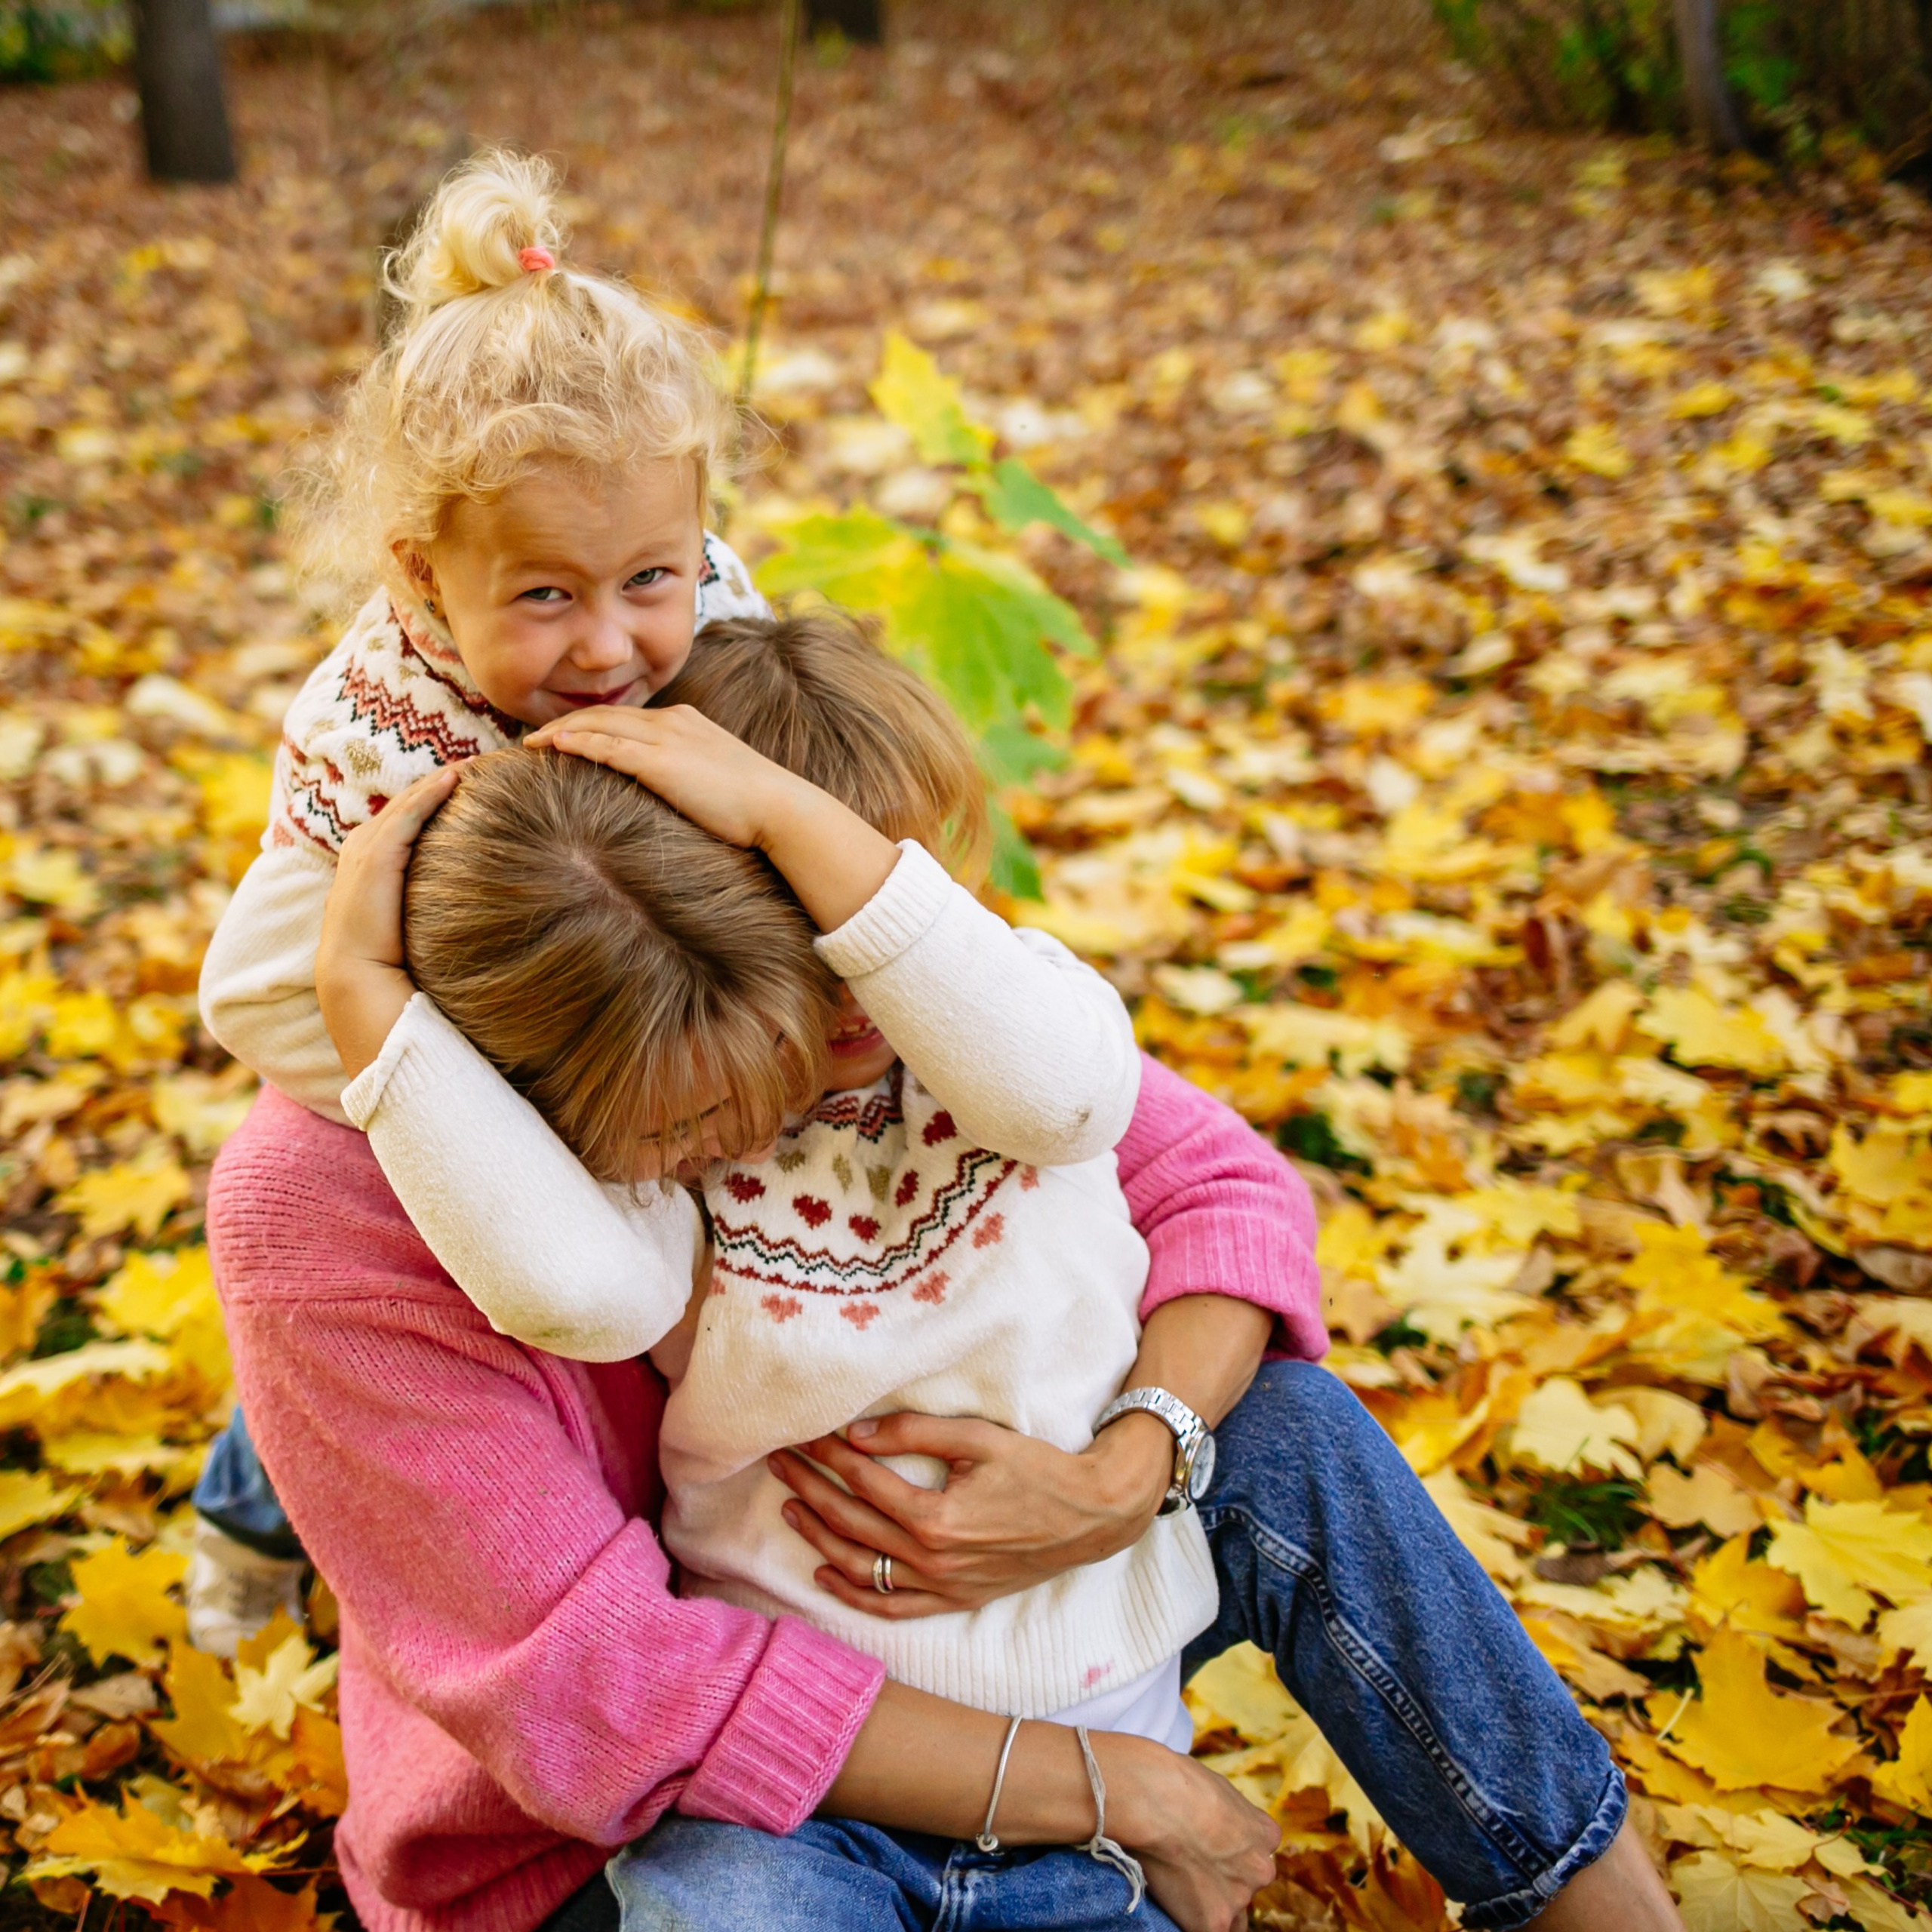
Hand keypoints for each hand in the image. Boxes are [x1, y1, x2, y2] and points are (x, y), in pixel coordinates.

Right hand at [315, 766, 459, 1079]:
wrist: (360, 988)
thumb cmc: (391, 969)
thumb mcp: (410, 932)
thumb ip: (427, 914)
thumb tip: (471, 918)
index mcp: (363, 872)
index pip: (396, 828)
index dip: (424, 806)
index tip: (459, 790)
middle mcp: (358, 856)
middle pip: (399, 809)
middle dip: (430, 787)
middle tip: (468, 766)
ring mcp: (364, 854)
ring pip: (403, 806)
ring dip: (433, 783)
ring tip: (467, 765)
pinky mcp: (376, 858)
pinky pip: (406, 816)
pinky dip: (429, 794)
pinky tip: (454, 778)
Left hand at [528, 703, 899, 930]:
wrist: (779, 809)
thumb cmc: (755, 806)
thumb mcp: (716, 779)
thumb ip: (688, 775)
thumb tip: (673, 794)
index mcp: (684, 721)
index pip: (626, 715)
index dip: (590, 722)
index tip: (563, 735)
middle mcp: (672, 721)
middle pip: (605, 713)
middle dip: (566, 722)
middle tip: (533, 738)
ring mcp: (666, 738)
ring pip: (599, 724)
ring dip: (560, 731)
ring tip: (530, 743)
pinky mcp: (660, 762)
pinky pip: (607, 746)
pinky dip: (576, 743)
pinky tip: (552, 747)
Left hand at [768, 1409, 1173, 1617]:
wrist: (1091, 1514)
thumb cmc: (1038, 1469)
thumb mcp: (978, 1438)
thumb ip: (913, 1434)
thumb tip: (855, 1433)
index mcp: (936, 1518)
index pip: (864, 1482)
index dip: (829, 1455)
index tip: (804, 1434)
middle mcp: (933, 1560)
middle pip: (852, 1524)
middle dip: (811, 1489)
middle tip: (780, 1463)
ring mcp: (944, 1587)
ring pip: (863, 1570)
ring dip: (821, 1539)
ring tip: (792, 1509)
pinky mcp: (956, 1599)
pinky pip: (893, 1607)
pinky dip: (855, 1594)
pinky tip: (826, 1573)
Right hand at [1097, 1731, 1281, 1931]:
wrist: (1154, 1802)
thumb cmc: (1175, 1782)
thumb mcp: (1216, 1788)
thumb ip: (1228, 1815)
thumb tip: (1216, 1821)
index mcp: (1265, 1834)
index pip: (1255, 1856)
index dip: (1231, 1855)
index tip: (1210, 1852)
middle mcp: (1260, 1869)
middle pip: (1246, 1885)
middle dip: (1225, 1882)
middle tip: (1192, 1871)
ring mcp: (1239, 1898)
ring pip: (1231, 1914)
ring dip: (1211, 1906)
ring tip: (1178, 1887)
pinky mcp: (1215, 1922)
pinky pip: (1206, 1931)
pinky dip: (1189, 1921)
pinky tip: (1170, 1902)